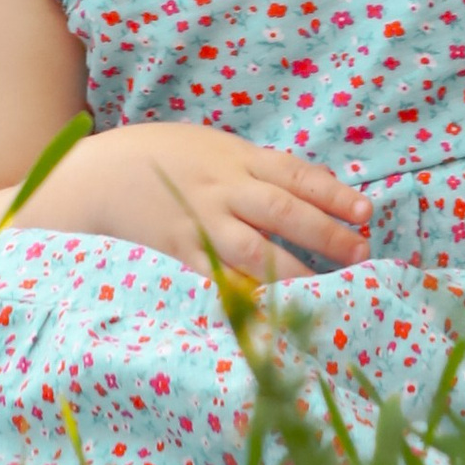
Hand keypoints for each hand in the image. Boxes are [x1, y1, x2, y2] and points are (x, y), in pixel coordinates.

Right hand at [12, 121, 370, 281]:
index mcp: (233, 158)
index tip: (366, 212)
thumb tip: (313, 187)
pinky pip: (218, 280)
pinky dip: (248, 298)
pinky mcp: (179, 255)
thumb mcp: (212, 146)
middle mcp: (220, 189)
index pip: (294, 173)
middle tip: (361, 252)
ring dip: (296, 271)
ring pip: (254, 249)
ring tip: (329, 289)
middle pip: (281, 209)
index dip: (332, 193)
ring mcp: (199, 223)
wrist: (98, 177)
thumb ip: (256, 167)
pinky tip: (275, 319)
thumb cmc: (162, 159)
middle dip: (324, 232)